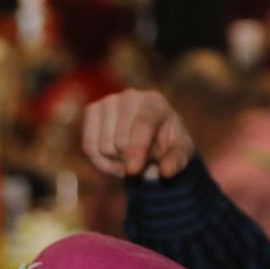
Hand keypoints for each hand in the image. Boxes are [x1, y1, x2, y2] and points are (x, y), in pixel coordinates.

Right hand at [80, 89, 197, 181]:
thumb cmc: (167, 142)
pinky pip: (89, 147)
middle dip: (130, 160)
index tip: (133, 171)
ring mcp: (108, 101)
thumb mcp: (181, 153)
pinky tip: (113, 157)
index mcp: (155, 102)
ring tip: (129, 156)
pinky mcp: (92, 110)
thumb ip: (177, 161)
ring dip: (116, 162)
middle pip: (120, 142)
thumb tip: (166, 172)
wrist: (149, 133)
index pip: (142, 125)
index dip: (137, 149)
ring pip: (103, 147)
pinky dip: (100, 161)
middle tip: (142, 158)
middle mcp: (130, 96)